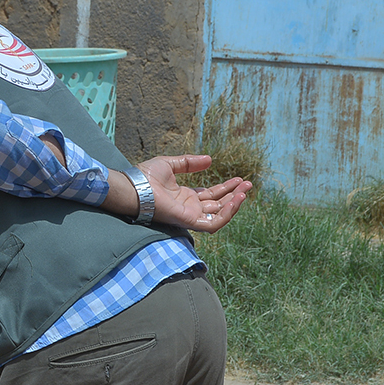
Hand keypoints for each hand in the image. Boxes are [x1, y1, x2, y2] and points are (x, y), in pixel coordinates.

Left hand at [104, 154, 250, 231]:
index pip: (211, 195)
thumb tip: (209, 160)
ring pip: (219, 215)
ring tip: (245, 192)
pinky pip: (213, 224)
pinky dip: (226, 214)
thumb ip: (189, 162)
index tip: (239, 179)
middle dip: (234, 195)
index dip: (226, 188)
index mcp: (186, 196)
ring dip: (233, 205)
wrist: (135, 186)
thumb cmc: (146, 176)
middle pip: (218, 205)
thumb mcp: (171, 164)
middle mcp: (190, 207)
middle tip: (248, 184)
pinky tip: (236, 200)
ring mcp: (190, 215)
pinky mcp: (189, 221)